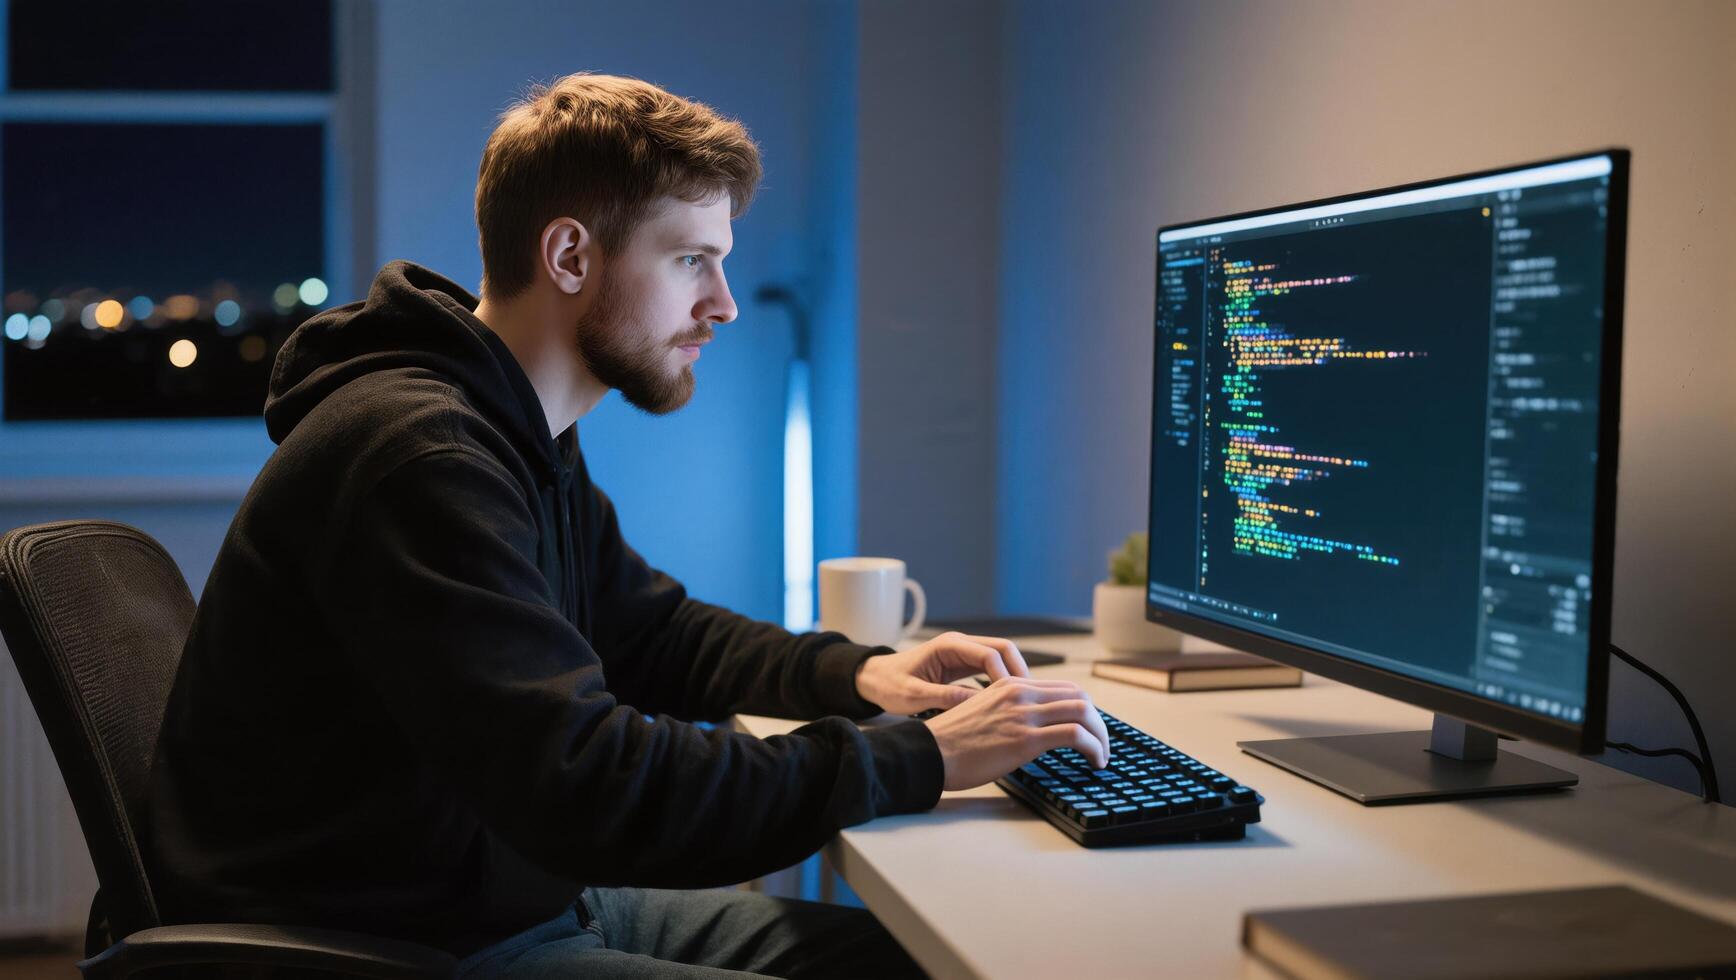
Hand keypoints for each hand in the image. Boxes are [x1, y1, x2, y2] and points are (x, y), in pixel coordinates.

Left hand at [854, 631, 1030, 714]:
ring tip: (1023, 702)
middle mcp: (960, 644)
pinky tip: (1009, 702)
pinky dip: (1004, 682)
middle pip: (1003, 649)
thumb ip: (945, 698)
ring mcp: (963, 653)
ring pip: (1001, 658)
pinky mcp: (964, 664)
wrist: (874, 678)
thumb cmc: (889, 685)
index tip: (1012, 699)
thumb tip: (977, 704)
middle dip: (1018, 672)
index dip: (1005, 676)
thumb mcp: (913, 696)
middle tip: (1028, 699)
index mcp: (948, 646)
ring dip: (1014, 677)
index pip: (989, 653)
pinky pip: (992, 668)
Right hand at [923, 677, 1110, 790]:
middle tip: (1100, 744)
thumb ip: (1008, 711)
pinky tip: (1095, 761)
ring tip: (1101, 756)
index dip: (1084, 709)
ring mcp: (1024, 714)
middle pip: (1080, 697)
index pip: (1064, 687)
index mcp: (1010, 684)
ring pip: (1084, 712)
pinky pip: (1076, 735)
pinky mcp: (1026, 738)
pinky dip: (1094, 747)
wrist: (930, 753)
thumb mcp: (983, 712)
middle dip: (1097, 723)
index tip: (1088, 729)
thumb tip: (1031, 729)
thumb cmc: (951, 742)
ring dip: (1101, 736)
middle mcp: (1020, 693)